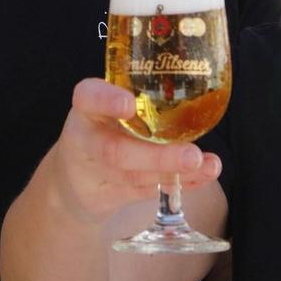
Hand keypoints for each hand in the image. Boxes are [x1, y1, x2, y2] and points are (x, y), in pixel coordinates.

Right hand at [49, 78, 221, 222]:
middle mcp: (86, 140)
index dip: (106, 101)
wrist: (74, 176)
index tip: (128, 104)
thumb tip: (196, 85)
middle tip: (192, 155)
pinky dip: (178, 184)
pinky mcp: (110, 195)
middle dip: (156, 156)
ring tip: (206, 165)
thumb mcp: (105, 105)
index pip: (88, 98)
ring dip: (174, 173)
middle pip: (116, 151)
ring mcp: (97, 172)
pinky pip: (145, 191)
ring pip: (134, 176)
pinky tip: (203, 175)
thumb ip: (137, 98)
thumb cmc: (101, 125)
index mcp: (86, 108)